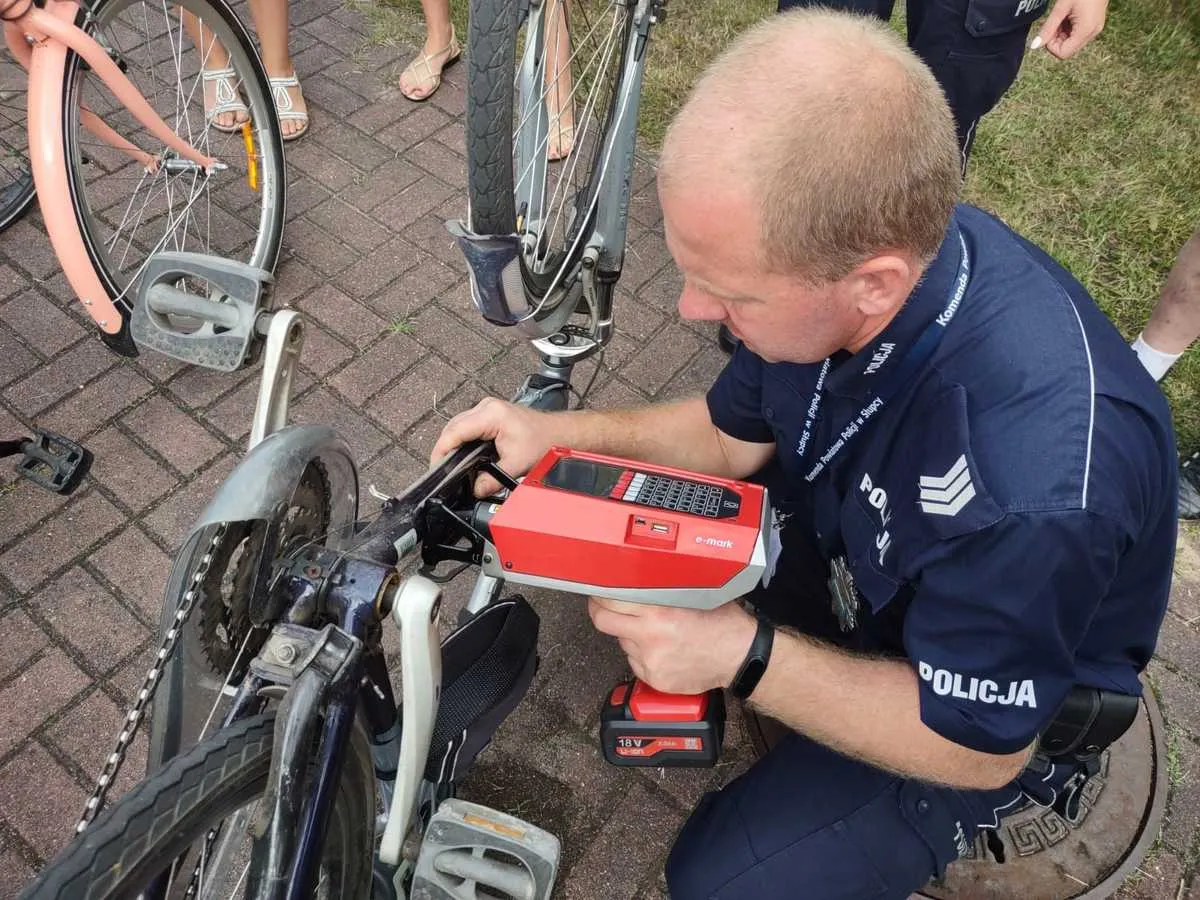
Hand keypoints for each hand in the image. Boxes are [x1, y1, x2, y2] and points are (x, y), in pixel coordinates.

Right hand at [430, 397, 559, 496]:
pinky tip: (462, 455)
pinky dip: (462, 440)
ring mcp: (487, 408)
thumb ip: (492, 480)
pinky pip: (467, 426)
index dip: (442, 451)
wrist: (560, 433)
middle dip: (444, 449)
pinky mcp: (489, 414)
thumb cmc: (544, 441)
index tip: (436, 468)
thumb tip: (475, 490)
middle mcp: (486, 407)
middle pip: (453, 427)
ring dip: (452, 444)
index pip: (455, 431)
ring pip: (458, 426)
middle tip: (441, 471)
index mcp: (491, 415)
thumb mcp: (516, 465)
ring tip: (449, 465)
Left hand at [587, 596, 757, 693]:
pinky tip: (663, 649)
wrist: (739, 657)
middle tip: (603, 607)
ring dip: (630, 635)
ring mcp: (650, 661)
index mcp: (658, 612)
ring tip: (654, 631)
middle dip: (601, 612)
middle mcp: (649, 637)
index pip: (609, 602)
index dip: (599, 596)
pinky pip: (635, 662)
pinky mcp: (654, 679)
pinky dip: (643, 655)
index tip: (598, 592)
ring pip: (622, 642)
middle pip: (603, 622)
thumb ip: (662, 590)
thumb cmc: (722, 623)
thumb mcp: (692, 595)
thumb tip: (635, 580)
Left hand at [1032, 0, 1106, 58]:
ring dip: (1061, 33)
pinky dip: (1068, 28)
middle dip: (1056, 38)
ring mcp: (1094, 29)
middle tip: (1055, 21)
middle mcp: (1092, 33)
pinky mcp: (1093, 25)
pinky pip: (1077, 34)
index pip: (1063, 53)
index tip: (1049, 30)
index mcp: (1086, 30)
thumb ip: (1048, 28)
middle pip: (1067, 49)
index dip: (1051, 45)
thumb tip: (1034, 45)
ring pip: (1071, 42)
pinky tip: (1068, 16)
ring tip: (1062, 16)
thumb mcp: (1061, 8)